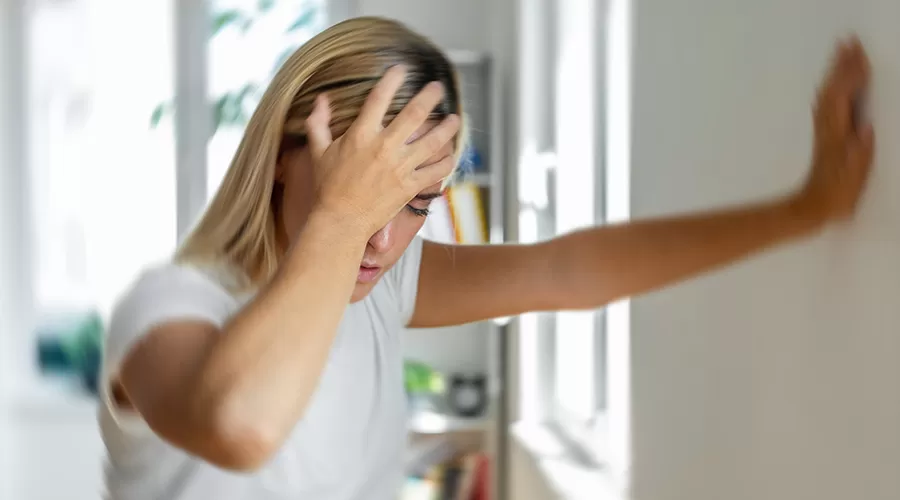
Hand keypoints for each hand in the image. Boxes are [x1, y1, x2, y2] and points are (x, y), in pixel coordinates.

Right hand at [304, 65, 460, 234]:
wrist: (340, 221)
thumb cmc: (328, 187)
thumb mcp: (318, 151)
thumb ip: (319, 123)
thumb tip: (321, 99)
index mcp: (361, 135)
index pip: (379, 98)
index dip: (392, 79)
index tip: (402, 69)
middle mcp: (384, 147)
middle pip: (414, 114)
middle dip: (429, 96)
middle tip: (438, 87)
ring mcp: (400, 167)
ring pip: (432, 141)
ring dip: (447, 128)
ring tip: (455, 119)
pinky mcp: (410, 187)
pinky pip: (436, 171)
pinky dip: (447, 162)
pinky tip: (451, 155)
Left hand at [796, 37, 875, 222]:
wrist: (810, 209)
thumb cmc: (835, 196)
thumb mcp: (853, 178)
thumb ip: (860, 153)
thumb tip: (866, 128)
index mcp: (836, 136)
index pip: (843, 99)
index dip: (852, 77)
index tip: (861, 57)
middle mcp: (827, 129)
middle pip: (832, 90)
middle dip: (841, 65)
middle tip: (848, 41)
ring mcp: (823, 132)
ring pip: (827, 94)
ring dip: (835, 72)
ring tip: (841, 52)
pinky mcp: (824, 137)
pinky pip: (826, 104)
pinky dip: (832, 87)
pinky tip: (833, 83)